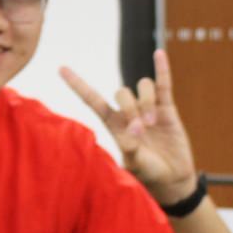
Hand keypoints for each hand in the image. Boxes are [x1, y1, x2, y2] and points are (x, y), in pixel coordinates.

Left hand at [60, 49, 198, 203]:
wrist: (172, 178)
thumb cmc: (148, 173)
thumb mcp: (135, 164)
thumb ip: (130, 148)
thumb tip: (133, 131)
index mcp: (113, 125)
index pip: (92, 100)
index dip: (77, 85)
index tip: (60, 68)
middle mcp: (128, 113)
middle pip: (121, 92)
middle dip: (131, 108)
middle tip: (140, 132)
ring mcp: (148, 108)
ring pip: (142, 87)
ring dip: (146, 102)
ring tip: (153, 124)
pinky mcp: (167, 108)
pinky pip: (163, 84)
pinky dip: (161, 68)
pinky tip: (158, 54)